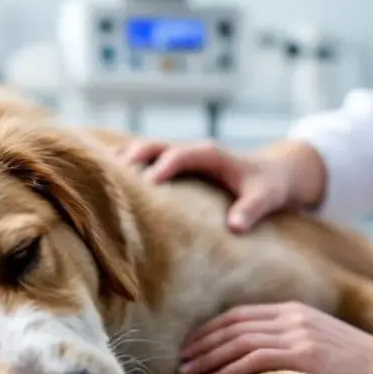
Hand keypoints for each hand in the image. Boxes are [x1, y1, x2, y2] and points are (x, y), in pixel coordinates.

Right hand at [118, 138, 326, 232]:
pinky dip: (130, 165)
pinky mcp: (179, 164)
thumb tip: (235, 227)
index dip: (163, 166)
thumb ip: (251, 210)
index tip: (147, 184)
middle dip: (133, 156)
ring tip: (97, 176)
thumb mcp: (266, 197)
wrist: (274, 172)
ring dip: (125, 159)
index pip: (181, 155)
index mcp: (211, 154)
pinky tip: (107, 179)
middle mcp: (194, 150)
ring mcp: (184, 155)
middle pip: (156, 145)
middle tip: (109, 174)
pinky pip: (150, 160)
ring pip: (148, 149)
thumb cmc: (269, 186)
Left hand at [178, 301, 372, 373]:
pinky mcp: (302, 353)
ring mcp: (297, 333)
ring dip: (209, 358)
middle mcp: (292, 316)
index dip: (211, 329)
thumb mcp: (318, 340)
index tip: (192, 344)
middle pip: (234, 325)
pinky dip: (228, 369)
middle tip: (181, 360)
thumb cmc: (354, 362)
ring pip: (239, 341)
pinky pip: (254, 359)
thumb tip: (255, 353)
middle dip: (203, 343)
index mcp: (294, 310)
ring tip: (188, 372)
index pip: (241, 315)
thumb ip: (289, 339)